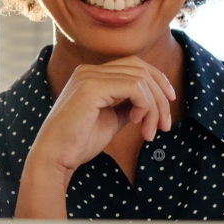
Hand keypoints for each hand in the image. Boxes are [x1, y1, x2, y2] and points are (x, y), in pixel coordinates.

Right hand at [28, 56, 175, 179]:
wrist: (55, 157)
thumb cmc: (78, 143)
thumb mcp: (111, 120)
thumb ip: (127, 107)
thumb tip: (149, 103)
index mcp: (91, 74)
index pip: (134, 65)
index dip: (157, 82)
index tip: (168, 105)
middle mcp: (89, 70)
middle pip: (141, 68)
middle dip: (160, 96)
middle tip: (165, 125)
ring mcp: (89, 76)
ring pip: (141, 79)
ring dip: (154, 108)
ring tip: (150, 132)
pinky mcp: (92, 87)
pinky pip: (134, 88)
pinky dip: (144, 106)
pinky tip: (136, 124)